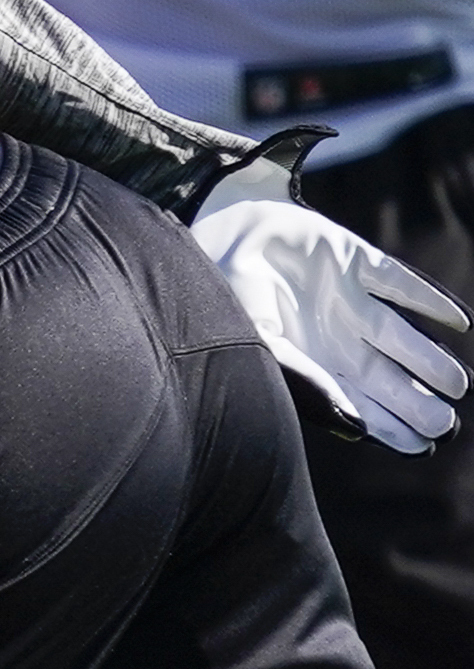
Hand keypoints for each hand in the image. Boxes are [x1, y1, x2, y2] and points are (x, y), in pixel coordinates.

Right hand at [196, 198, 471, 451]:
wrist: (218, 225)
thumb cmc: (228, 290)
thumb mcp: (262, 341)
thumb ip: (307, 380)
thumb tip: (357, 426)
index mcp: (308, 359)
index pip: (357, 400)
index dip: (389, 423)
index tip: (422, 444)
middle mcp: (331, 334)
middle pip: (384, 374)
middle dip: (416, 399)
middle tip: (444, 422)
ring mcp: (345, 297)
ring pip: (399, 335)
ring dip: (429, 359)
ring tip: (457, 384)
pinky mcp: (353, 259)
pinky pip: (399, 282)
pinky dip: (430, 301)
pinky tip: (459, 322)